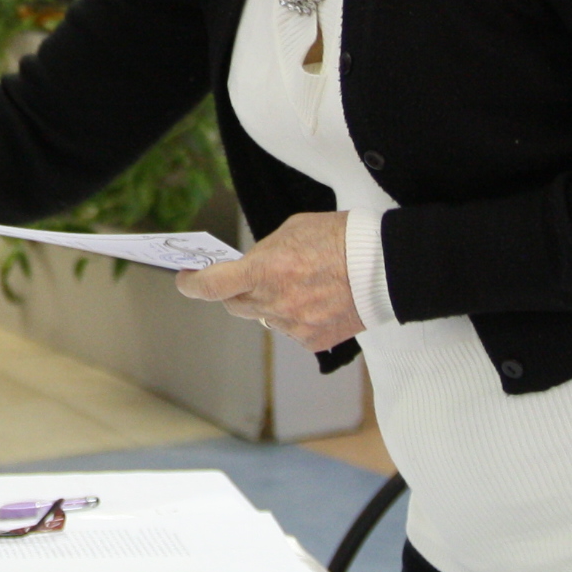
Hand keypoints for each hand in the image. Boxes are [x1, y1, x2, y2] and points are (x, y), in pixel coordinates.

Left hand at [175, 210, 361, 352]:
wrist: (386, 265)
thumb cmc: (339, 238)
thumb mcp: (292, 230)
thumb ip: (264, 253)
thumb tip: (249, 268)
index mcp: (265, 271)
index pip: (211, 286)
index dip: (191, 285)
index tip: (185, 280)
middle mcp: (275, 303)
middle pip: (235, 305)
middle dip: (235, 291)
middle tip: (245, 278)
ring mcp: (294, 326)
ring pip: (265, 319)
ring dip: (270, 304)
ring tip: (299, 284)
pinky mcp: (313, 341)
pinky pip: (291, 331)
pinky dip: (296, 318)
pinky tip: (317, 300)